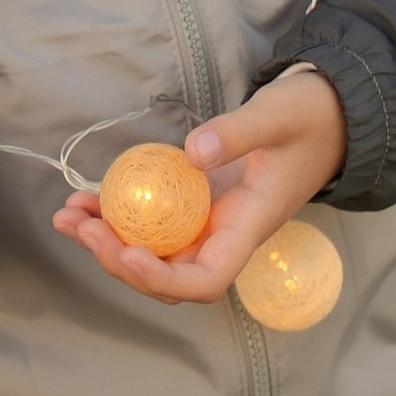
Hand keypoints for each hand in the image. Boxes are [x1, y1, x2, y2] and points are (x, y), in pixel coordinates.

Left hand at [56, 70, 350, 304]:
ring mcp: (210, 222)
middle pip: (168, 275)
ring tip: (67, 215)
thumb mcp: (277, 116)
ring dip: (108, 241)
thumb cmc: (308, 118)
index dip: (162, 279)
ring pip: (154, 251)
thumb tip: (192, 152)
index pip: (205, 280)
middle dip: (118, 260)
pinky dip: (118, 214)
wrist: (327, 115)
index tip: (126, 252)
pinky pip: (153, 221)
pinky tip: (87, 197)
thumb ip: (238, 132)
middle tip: (78, 226)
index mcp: (249, 228)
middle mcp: (226, 235)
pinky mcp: (197, 203)